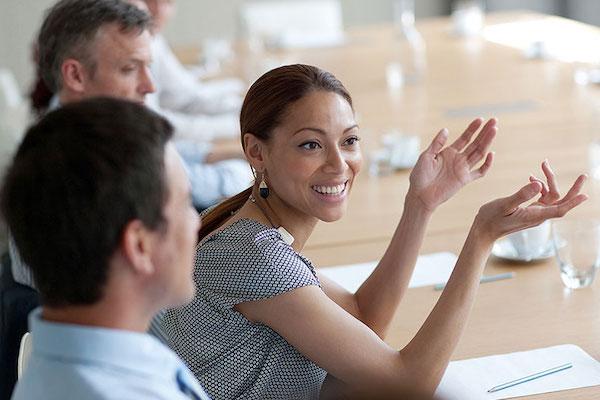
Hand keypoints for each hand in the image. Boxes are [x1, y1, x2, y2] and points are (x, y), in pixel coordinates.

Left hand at [408, 118, 496, 211]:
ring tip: (494, 130)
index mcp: (448, 152)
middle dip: (484, 132)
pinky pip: (480, 172)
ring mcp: (463, 169)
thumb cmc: (420, 176)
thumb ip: (437, 144)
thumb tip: (445, 129)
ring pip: (479, 153)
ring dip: (487, 142)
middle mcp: (458, 159)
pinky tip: (491, 153)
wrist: (420, 195)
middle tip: (494, 120)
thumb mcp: (426, 156)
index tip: (480, 119)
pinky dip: (487, 164)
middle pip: (475, 143)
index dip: (472, 129)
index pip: (464, 138)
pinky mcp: (465, 180)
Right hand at [473, 170, 587, 244]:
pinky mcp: (530, 211)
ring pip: (551, 196)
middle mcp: (538, 215)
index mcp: (534, 215)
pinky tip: (531, 178)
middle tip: (583, 176)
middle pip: (561, 201)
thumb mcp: (504, 205)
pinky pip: (543, 197)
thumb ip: (521, 195)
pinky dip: (541, 186)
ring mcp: (535, 213)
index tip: (585, 195)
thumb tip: (538, 184)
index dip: (573, 202)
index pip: (559, 209)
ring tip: (543, 165)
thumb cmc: (492, 219)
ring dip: (549, 181)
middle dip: (572, 189)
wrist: (485, 230)